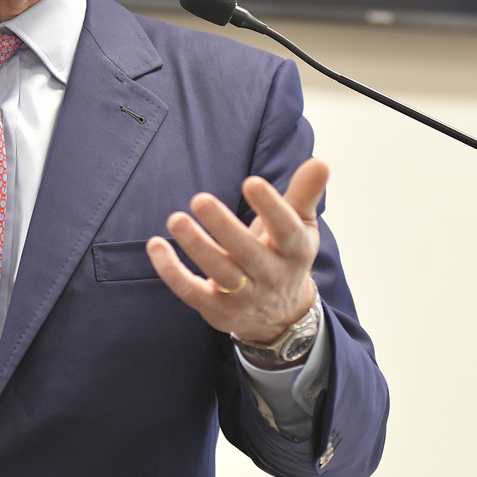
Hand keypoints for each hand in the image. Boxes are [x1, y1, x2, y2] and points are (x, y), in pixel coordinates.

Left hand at [147, 157, 327, 344]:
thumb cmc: (284, 255)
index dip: (271, 207)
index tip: (252, 182)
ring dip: (196, 246)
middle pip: (247, 252)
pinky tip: (156, 246)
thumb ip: (305, 193)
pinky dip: (172, 272)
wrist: (280, 315)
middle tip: (200, 199)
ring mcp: (244, 296)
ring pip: (219, 272)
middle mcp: (271, 276)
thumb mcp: (300, 226)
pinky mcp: (217, 309)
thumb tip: (320, 161)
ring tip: (176, 219)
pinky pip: (192, 291)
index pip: (286, 229)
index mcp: (294, 250)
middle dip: (224, 227)